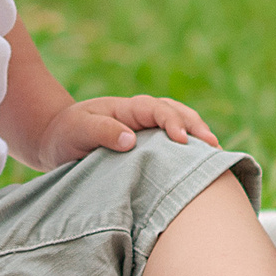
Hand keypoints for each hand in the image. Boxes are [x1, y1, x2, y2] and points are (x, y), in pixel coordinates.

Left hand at [35, 94, 219, 166]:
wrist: (57, 140)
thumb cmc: (67, 133)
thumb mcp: (78, 130)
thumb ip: (102, 132)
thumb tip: (130, 140)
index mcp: (128, 108)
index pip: (157, 109)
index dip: (172, 122)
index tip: (180, 140)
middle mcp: (143, 116)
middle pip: (178, 113)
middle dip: (197, 127)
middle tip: (213, 146)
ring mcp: (148, 130)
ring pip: (181, 125)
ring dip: (199, 137)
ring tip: (218, 155)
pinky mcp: (149, 146)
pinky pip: (175, 145)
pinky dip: (191, 150)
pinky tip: (204, 166)